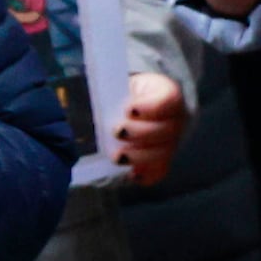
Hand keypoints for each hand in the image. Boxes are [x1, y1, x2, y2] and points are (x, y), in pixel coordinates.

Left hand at [112, 69, 187, 186]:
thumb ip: (107, 91)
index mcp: (166, 93)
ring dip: (140, 156)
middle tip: (118, 132)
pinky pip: (159, 171)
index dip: (151, 107)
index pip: (168, 99)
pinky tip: (131, 174)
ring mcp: (170, 141)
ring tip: (118, 157)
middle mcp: (174, 119)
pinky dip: (146, 175)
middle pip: (167, 130)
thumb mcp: (118, 85)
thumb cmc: (122, 94)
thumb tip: (86, 98)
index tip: (129, 110)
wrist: (131, 105)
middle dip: (141, 133)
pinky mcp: (161, 160)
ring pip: (163, 153)